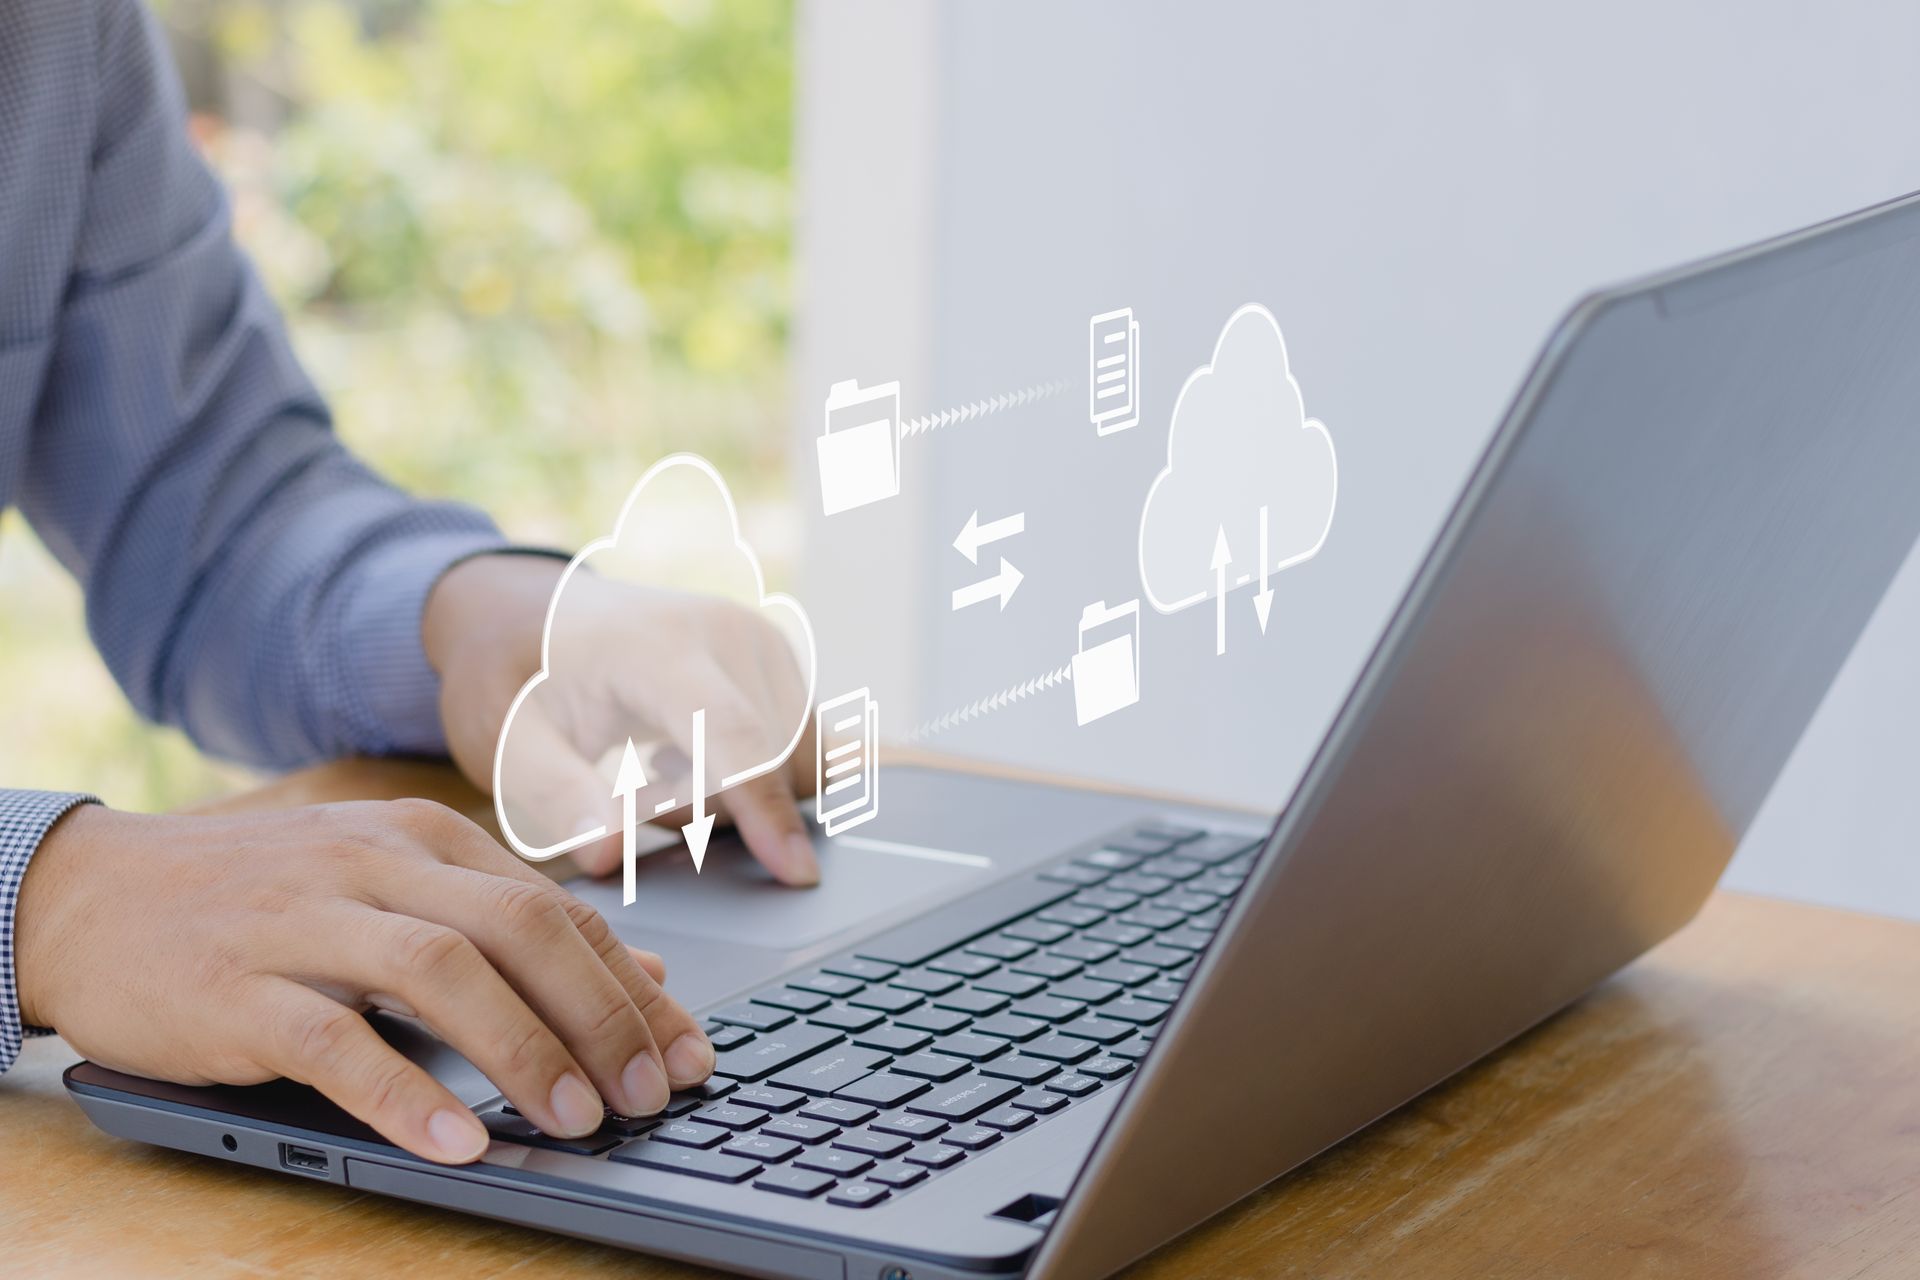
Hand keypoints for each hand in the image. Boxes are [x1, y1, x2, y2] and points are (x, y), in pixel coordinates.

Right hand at [14, 800, 714, 1163]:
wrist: (93, 893)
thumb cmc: (262, 897)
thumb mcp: (393, 887)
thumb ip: (509, 923)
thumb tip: (636, 975)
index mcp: (423, 836)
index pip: (555, 907)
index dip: (631, 985)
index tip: (684, 1051)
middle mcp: (374, 864)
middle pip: (519, 928)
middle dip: (600, 1015)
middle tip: (649, 1092)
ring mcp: (304, 921)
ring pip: (441, 973)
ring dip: (523, 1052)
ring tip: (579, 1120)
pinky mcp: (238, 988)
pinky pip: (334, 1040)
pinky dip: (403, 1094)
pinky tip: (456, 1141)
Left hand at [426, 553, 818, 885]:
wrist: (526, 612)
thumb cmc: (509, 677)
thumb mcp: (504, 743)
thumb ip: (558, 797)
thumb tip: (610, 856)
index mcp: (655, 644)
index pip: (733, 733)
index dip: (765, 807)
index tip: (797, 874)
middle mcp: (727, 632)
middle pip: (771, 760)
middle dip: (714, 810)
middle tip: (632, 800)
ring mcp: (760, 642)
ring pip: (797, 760)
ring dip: (737, 797)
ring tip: (653, 777)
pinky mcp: (777, 661)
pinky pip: (800, 747)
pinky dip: (756, 777)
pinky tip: (687, 761)